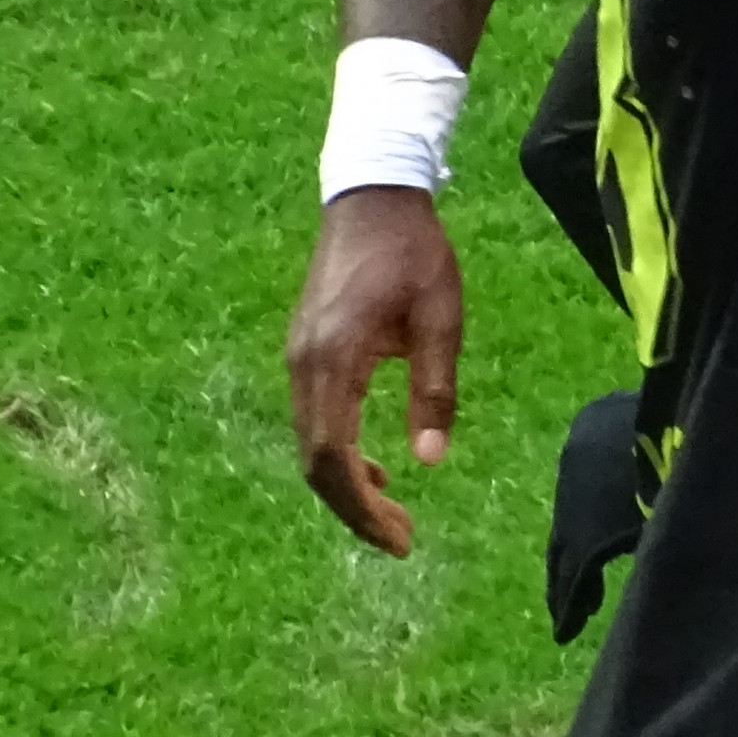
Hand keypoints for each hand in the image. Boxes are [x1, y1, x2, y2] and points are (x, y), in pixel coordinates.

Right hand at [285, 186, 464, 555]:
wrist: (372, 197)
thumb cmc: (415, 253)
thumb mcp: (440, 319)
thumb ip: (433, 389)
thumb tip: (429, 462)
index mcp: (334, 359)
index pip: (334, 456)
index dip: (361, 506)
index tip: (400, 538)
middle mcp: (303, 365)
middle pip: (314, 461)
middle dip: (355, 508)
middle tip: (401, 540)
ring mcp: (297, 358)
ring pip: (310, 444)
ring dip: (347, 485)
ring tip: (394, 515)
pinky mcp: (304, 352)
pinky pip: (312, 420)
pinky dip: (339, 454)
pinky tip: (378, 468)